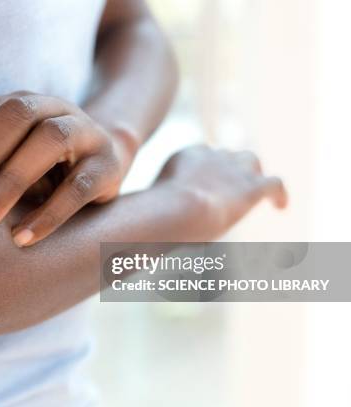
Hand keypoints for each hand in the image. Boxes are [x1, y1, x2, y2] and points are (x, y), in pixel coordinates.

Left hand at [0, 91, 136, 246]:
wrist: (109, 159)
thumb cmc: (44, 166)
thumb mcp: (11, 158)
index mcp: (23, 103)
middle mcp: (54, 108)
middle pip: (14, 118)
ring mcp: (86, 132)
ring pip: (49, 142)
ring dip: (12, 179)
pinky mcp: (110, 165)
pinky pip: (80, 187)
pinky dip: (50, 213)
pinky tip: (23, 238)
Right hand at [156, 145, 287, 239]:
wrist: (176, 210)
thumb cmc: (156, 214)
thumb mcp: (150, 208)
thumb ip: (152, 211)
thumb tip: (144, 233)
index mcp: (185, 155)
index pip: (201, 154)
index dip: (206, 169)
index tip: (204, 185)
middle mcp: (211, 155)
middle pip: (226, 155)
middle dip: (229, 167)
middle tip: (231, 186)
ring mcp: (233, 169)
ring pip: (251, 161)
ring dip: (253, 174)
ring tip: (258, 191)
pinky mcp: (252, 186)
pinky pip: (274, 184)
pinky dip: (279, 194)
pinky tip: (281, 207)